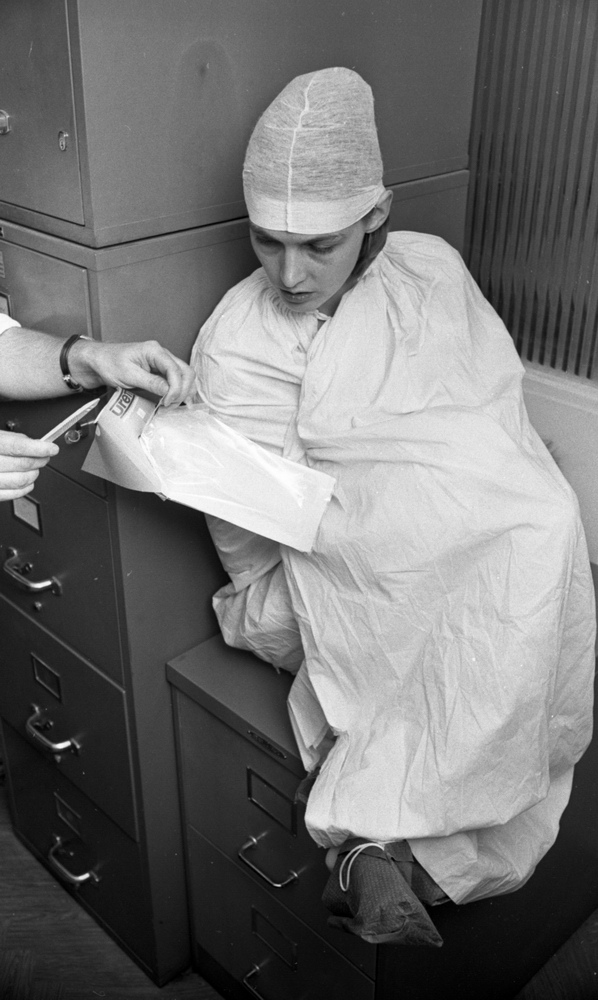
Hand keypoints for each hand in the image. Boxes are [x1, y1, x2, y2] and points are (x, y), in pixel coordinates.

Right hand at [0, 430, 57, 501]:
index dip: (39, 448)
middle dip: (40, 460)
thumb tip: (32, 442)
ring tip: (36, 469)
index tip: (51, 448)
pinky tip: (28, 483)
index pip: (18, 446)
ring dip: (34, 474)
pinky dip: (25, 488)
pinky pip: (11, 494)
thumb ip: (9, 438)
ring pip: (20, 480)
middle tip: (45, 456)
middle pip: (22, 464)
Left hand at [69, 340, 196, 405]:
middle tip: (170, 405)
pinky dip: (178, 392)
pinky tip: (174, 401)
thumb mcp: (128, 375)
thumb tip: (169, 392)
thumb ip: (150, 382)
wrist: (98, 361)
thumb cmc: (109, 364)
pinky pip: (176, 381)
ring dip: (183, 392)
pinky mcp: (160, 371)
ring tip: (171, 406)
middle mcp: (162, 355)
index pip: (175, 369)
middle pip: (186, 372)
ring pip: (184, 377)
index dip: (175, 388)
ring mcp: (162, 363)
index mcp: (154, 351)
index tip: (167, 402)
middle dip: (183, 390)